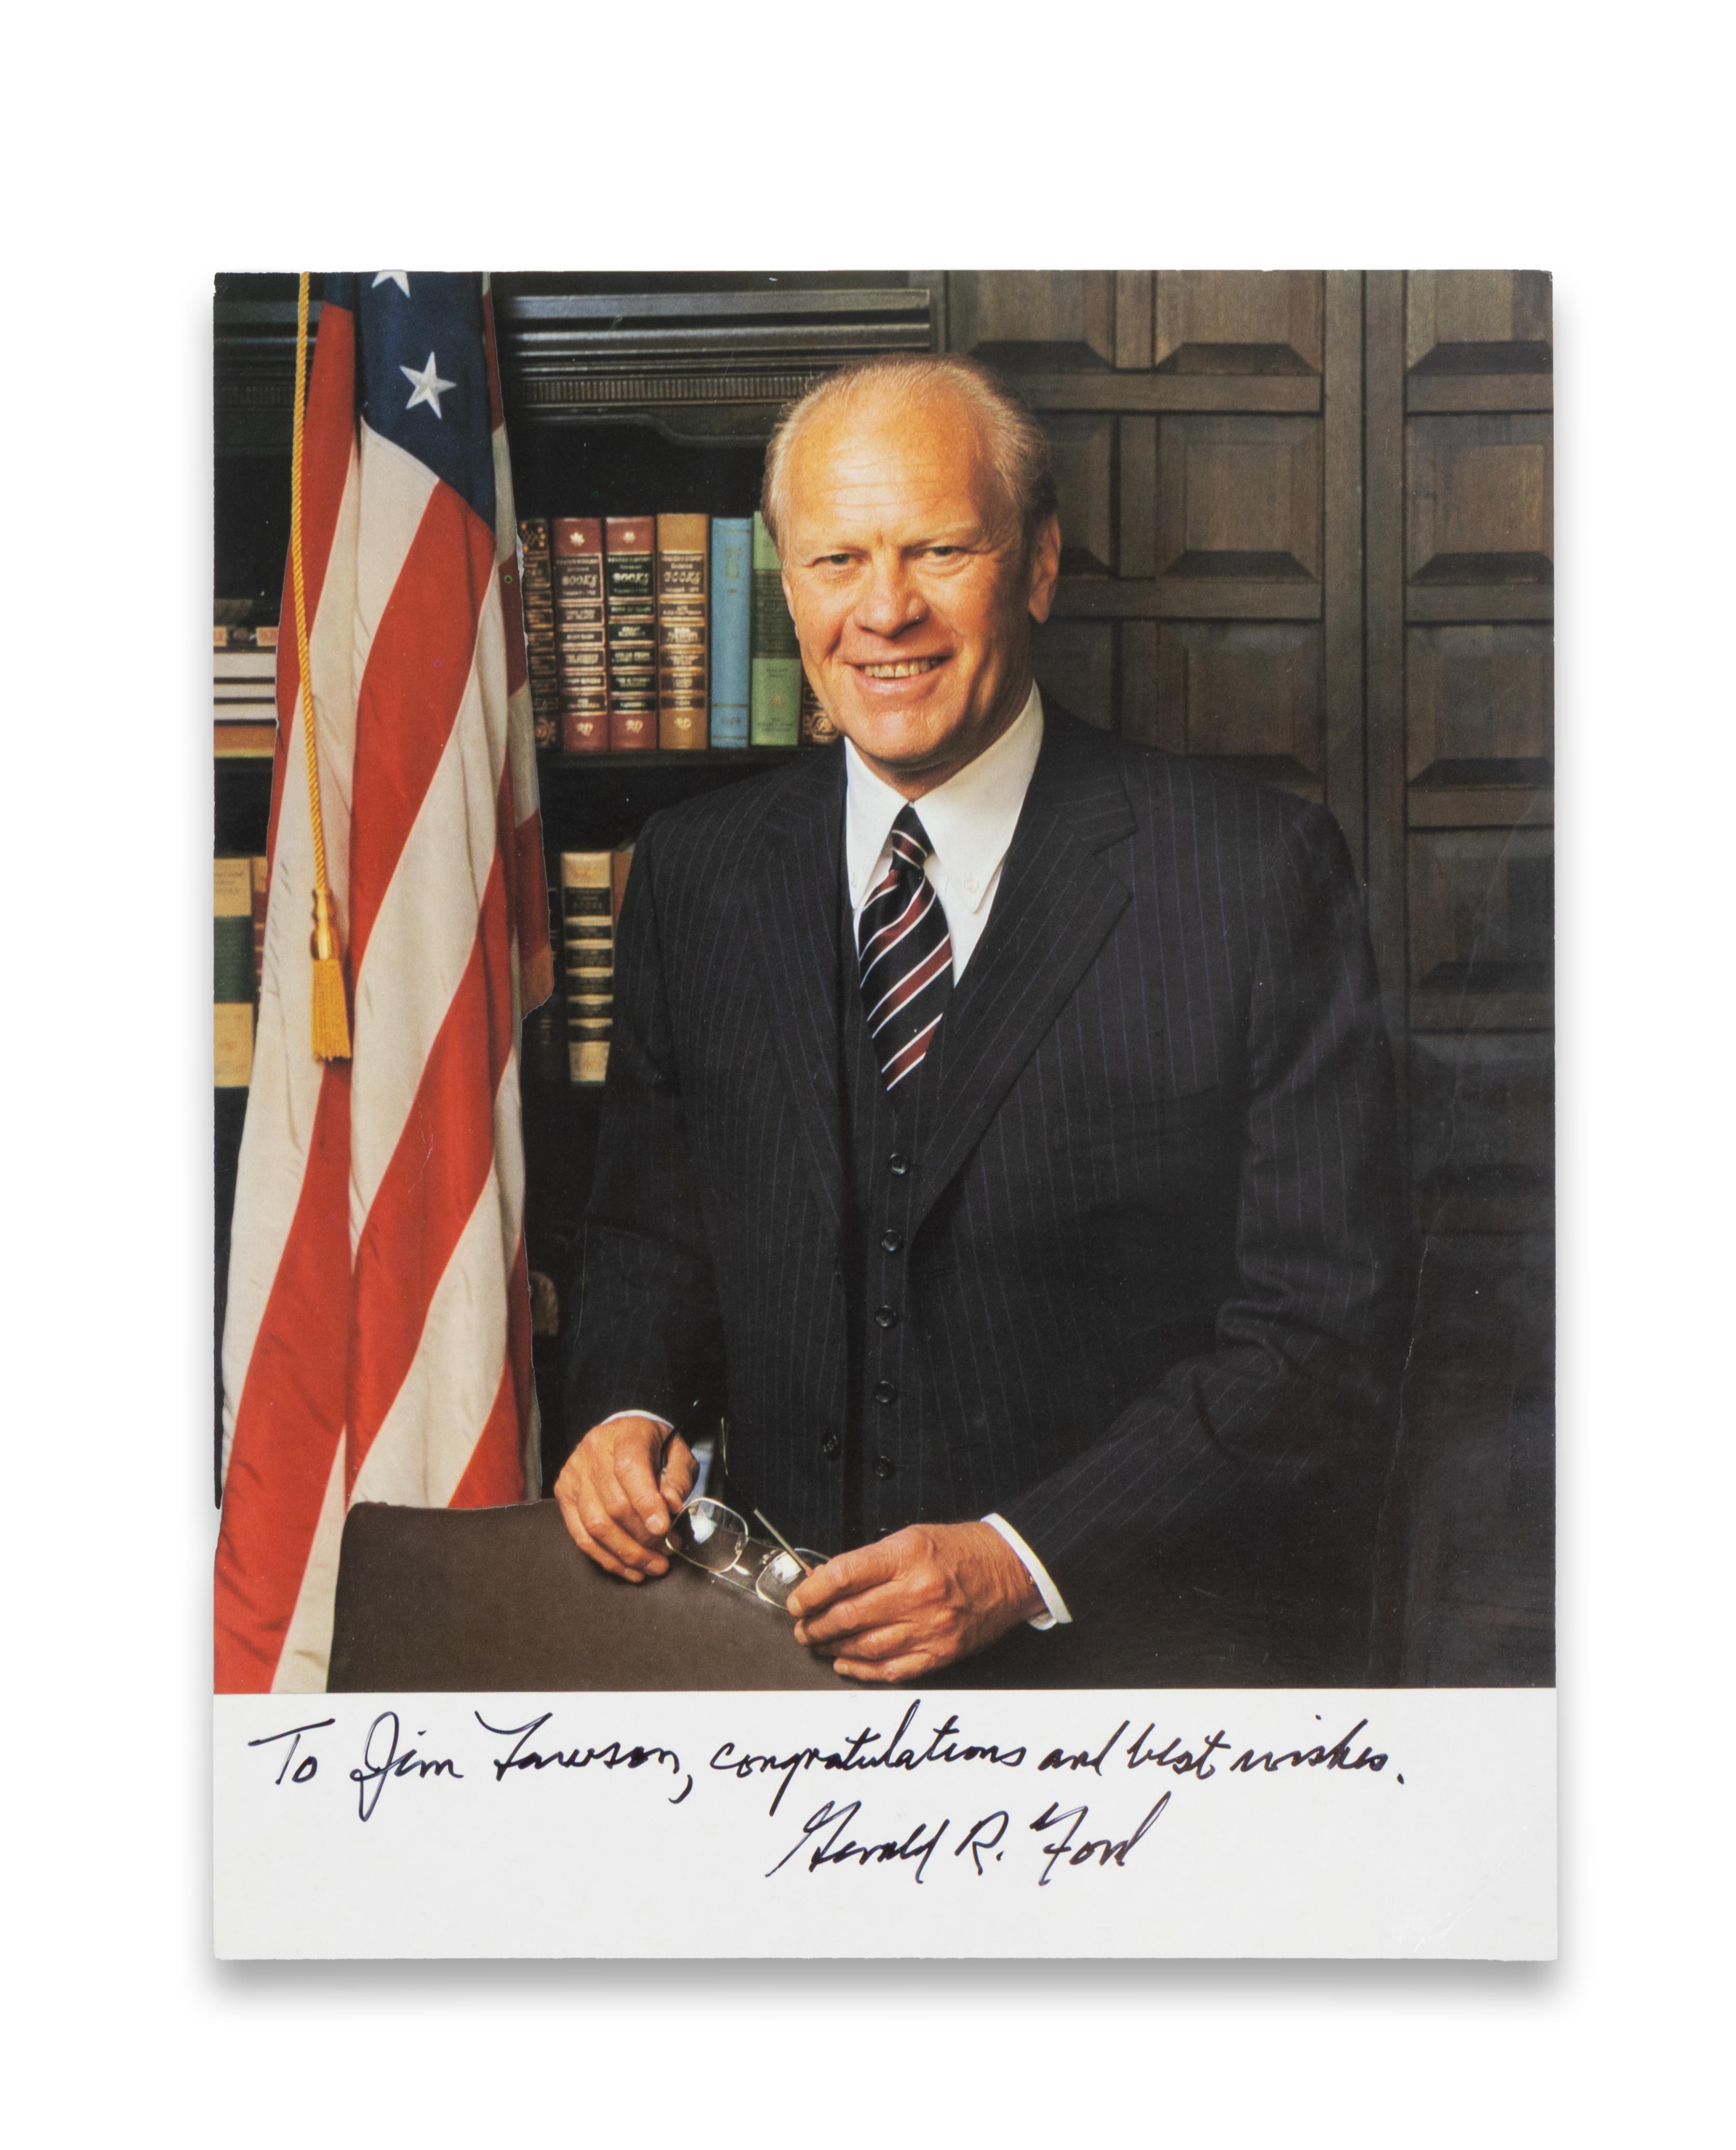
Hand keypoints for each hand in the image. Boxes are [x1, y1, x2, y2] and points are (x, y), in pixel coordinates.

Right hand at [554, 1416, 695, 1581]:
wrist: (621, 1434)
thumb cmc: (653, 1447)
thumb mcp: (677, 1452)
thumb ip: (678, 1478)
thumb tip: (672, 1505)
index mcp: (624, 1436)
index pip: (630, 1470)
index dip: (646, 1503)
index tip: (663, 1529)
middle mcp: (593, 1453)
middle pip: (614, 1505)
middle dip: (643, 1537)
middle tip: (667, 1554)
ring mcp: (574, 1475)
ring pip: (596, 1525)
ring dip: (626, 1554)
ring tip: (652, 1567)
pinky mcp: (563, 1495)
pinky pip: (582, 1536)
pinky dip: (607, 1558)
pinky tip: (628, 1569)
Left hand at [787, 1521, 1041, 1682]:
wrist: (1011, 1569)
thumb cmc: (960, 1550)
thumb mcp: (910, 1537)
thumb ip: (868, 1561)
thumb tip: (825, 1582)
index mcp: (907, 1556)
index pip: (842, 1576)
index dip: (811, 1592)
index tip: (797, 1600)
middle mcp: (917, 1593)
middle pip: (849, 1616)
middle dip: (815, 1625)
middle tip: (802, 1628)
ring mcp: (930, 1627)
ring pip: (865, 1646)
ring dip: (834, 1647)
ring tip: (819, 1643)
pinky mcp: (941, 1652)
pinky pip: (892, 1670)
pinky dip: (863, 1670)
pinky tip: (846, 1662)